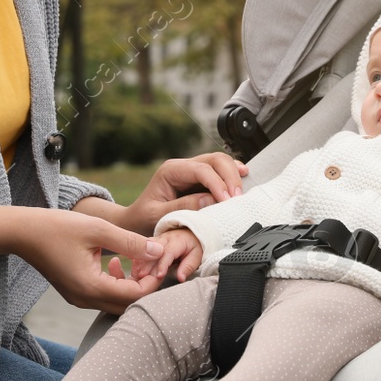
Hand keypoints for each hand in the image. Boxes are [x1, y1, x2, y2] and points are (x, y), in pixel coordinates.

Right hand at [16, 208, 167, 313]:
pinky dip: (117, 284)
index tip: (158, 257)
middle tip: (149, 259)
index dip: (153, 279)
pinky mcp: (76, 294)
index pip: (135, 296)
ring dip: (132, 285)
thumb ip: (130, 242)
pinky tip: (115, 263)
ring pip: (117, 303)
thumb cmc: (58, 227)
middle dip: (145, 284)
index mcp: (91, 287)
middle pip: (128, 305)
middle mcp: (85, 300)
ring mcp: (79, 299)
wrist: (23, 233)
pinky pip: (105, 297)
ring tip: (133, 259)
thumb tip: (159, 250)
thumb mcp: (98, 229)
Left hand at [121, 152, 247, 233]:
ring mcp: (192, 170)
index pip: (201, 170)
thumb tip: (210, 200)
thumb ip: (183, 207)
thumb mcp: (158, 215)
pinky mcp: (199, 179)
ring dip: (233, 174)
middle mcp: (182, 166)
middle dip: (229, 176)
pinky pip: (219, 169)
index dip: (217, 183)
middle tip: (237, 197)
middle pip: (214, 160)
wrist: (136, 220)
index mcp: (170, 171)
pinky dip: (232, 172)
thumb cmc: (143, 218)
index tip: (227, 200)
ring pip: (219, 161)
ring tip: (240, 192)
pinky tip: (243, 175)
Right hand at [133, 226, 203, 284]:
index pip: (168, 252)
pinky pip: (141, 249)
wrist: (188, 232)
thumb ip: (188, 267)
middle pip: (153, 250)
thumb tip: (181, 278)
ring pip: (144, 249)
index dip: (163, 264)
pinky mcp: (149, 243)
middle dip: (147, 263)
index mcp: (177, 241)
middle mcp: (164, 238)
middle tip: (142, 277)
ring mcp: (155, 240)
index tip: (159, 276)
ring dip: (139, 261)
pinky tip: (133, 269)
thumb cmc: (192, 247)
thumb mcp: (196, 256)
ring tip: (136, 275)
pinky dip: (136, 259)